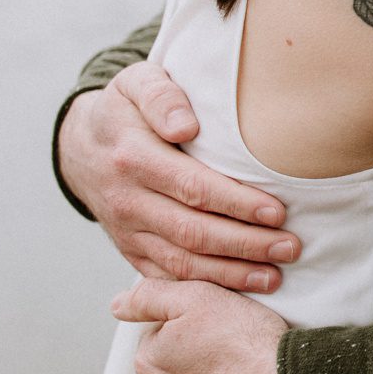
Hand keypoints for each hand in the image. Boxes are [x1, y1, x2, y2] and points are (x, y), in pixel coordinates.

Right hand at [60, 63, 299, 291]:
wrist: (81, 145)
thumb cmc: (126, 108)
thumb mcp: (137, 83)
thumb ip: (162, 96)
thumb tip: (186, 125)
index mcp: (133, 158)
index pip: (193, 188)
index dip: (237, 203)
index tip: (277, 212)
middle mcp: (127, 200)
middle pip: (193, 231)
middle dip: (246, 244)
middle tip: (290, 247)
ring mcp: (127, 230)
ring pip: (182, 261)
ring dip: (231, 273)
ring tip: (275, 276)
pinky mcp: (130, 249)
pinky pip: (166, 275)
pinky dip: (203, 286)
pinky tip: (239, 290)